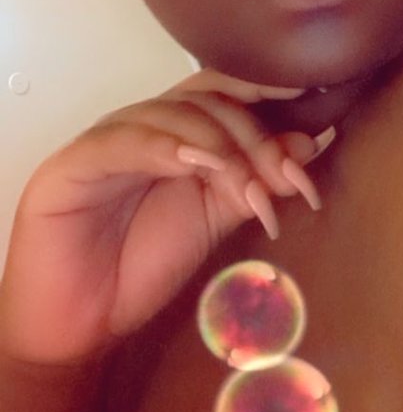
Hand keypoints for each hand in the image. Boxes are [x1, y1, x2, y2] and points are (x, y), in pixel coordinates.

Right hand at [0, 69, 332, 366]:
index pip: (227, 89)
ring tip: (250, 190)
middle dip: (256, 133)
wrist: (79, 322)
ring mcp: (108, 137)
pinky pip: (122, 140)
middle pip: (208, 99)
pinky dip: (164, 146)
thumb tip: (311, 142)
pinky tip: (194, 167)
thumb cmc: (140, 263)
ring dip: (222, 146)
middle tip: (289, 177)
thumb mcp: (213, 218)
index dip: (270, 92)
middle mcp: (145, 123)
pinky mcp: (75, 163)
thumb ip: (256, 180)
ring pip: (173, 114)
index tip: (317, 104)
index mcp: (178, 130)